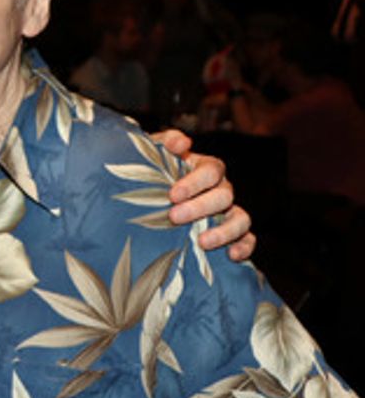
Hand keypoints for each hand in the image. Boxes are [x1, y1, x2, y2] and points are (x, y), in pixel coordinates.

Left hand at [152, 129, 255, 261]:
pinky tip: (231, 256)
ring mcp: (229, 212)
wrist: (150, 196)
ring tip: (202, 242)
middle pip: (224, 196)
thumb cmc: (155, 172)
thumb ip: (168, 142)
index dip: (194, 182)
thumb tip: (182, 143)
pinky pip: (247, 239)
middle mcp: (222, 189)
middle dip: (200, 207)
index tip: (172, 195)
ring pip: (241, 218)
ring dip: (224, 231)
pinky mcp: (232, 234)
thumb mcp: (156, 152)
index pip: (211, 171)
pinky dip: (244, 247)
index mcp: (207, 168)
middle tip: (174, 217)